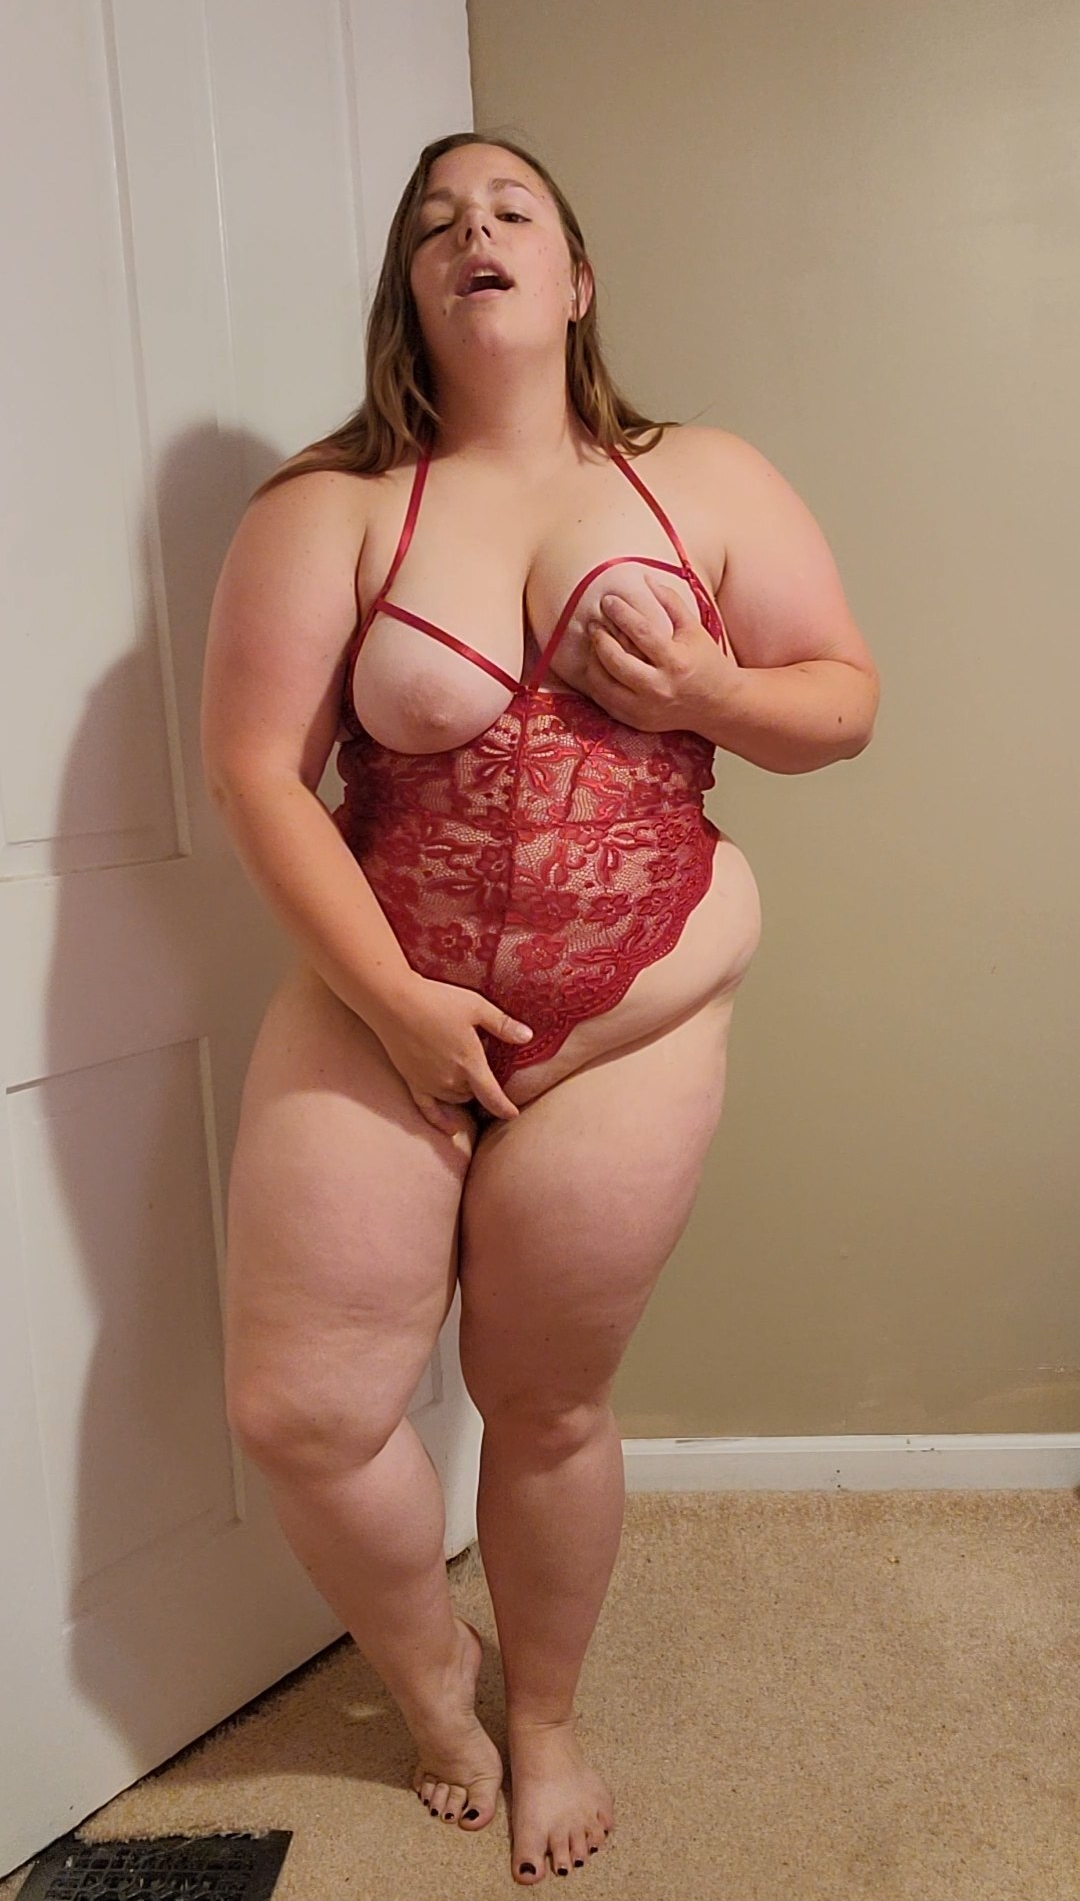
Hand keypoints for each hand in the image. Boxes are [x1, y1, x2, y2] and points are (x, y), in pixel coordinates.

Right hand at [373, 974, 532, 1138]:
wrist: (394, 1002)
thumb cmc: (437, 1001)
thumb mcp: (476, 1007)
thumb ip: (502, 1024)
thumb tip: (528, 1036)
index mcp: (470, 1063)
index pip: (493, 1097)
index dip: (505, 1108)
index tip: (513, 1114)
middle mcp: (451, 1080)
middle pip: (474, 1095)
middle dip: (482, 1088)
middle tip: (483, 1068)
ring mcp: (430, 1083)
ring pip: (455, 1099)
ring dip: (465, 1094)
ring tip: (467, 1078)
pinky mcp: (412, 1082)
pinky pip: (428, 1110)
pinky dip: (441, 1121)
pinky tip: (452, 1129)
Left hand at [579, 568, 741, 732]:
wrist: (719, 706)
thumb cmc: (706, 663)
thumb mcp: (694, 630)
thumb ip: (671, 603)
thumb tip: (646, 578)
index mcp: (676, 662)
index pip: (641, 633)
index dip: (621, 613)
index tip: (608, 600)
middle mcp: (659, 688)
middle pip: (616, 661)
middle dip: (600, 639)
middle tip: (594, 624)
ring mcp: (646, 709)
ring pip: (604, 685)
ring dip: (592, 661)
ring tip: (593, 644)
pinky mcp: (638, 721)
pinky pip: (605, 703)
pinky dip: (596, 684)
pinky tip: (595, 666)